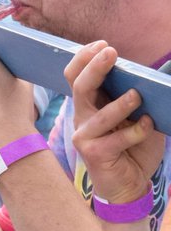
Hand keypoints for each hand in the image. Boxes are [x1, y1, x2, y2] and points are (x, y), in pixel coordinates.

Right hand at [69, 42, 165, 203]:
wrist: (129, 186)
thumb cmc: (133, 149)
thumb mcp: (135, 118)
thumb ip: (135, 99)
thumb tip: (155, 77)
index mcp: (89, 105)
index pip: (75, 76)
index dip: (84, 58)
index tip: (102, 44)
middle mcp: (82, 117)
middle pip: (79, 86)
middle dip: (94, 67)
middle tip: (111, 52)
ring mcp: (85, 136)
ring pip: (98, 115)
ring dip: (120, 104)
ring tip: (137, 96)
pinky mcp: (94, 153)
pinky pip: (116, 140)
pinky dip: (136, 132)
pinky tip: (148, 125)